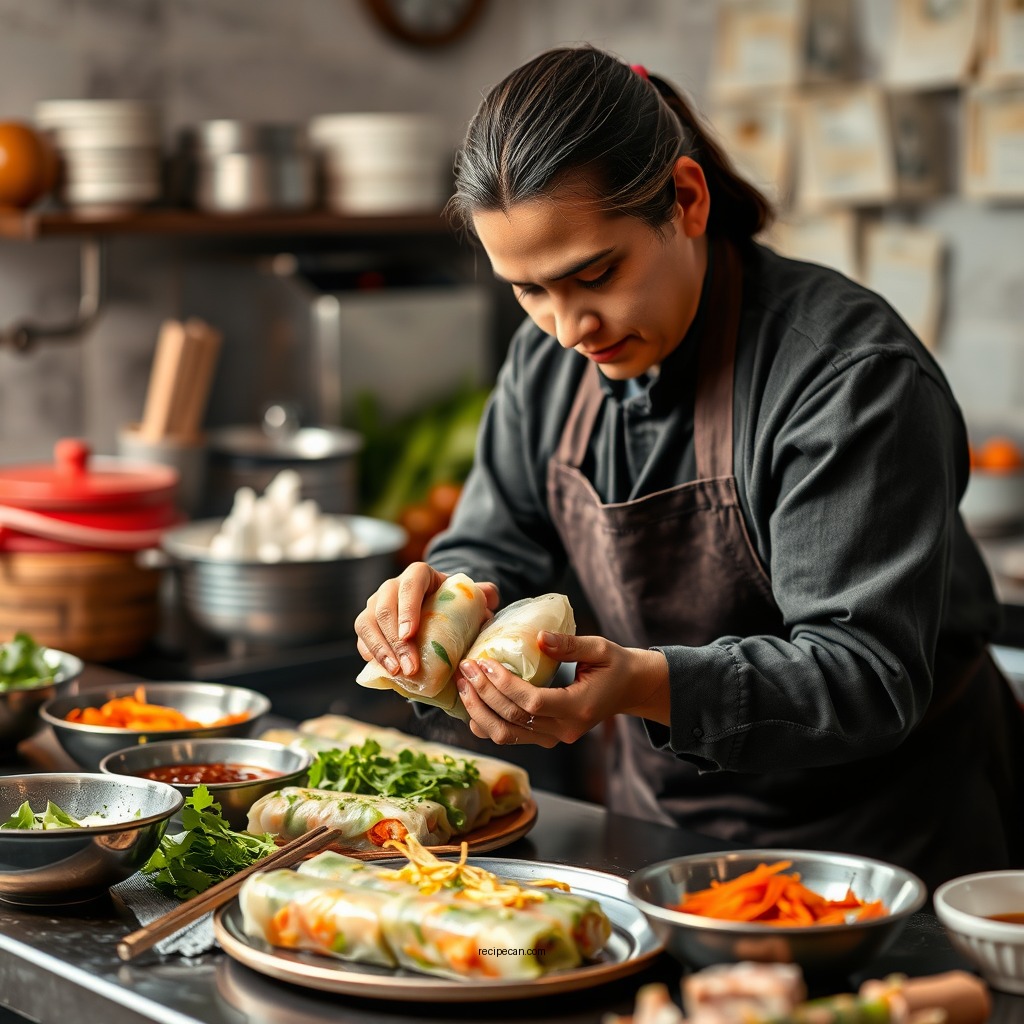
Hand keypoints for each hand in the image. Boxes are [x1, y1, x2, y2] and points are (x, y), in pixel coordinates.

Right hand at [353, 562, 498, 676]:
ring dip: (381, 650)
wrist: (433, 610)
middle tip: (410, 667)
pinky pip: (362, 637)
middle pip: (386, 608)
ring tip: (397, 673)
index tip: (410, 635)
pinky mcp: (367, 623)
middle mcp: (392, 586)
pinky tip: (385, 670)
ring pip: (367, 623)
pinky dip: (371, 654)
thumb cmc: (451, 603)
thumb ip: (483, 595)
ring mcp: (375, 604)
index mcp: (418, 574)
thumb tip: (490, 598)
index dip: (407, 608)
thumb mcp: (469, 598)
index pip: (410, 584)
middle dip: (396, 641)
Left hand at [455, 631, 670, 747]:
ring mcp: (555, 738)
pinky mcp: (546, 737)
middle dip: (483, 694)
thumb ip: (569, 644)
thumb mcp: (599, 648)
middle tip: (465, 668)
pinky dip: (487, 723)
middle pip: (513, 720)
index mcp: (579, 708)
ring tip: (463, 685)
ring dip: (479, 711)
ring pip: (506, 735)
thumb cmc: (615, 665)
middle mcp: (565, 730)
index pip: (533, 702)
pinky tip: (472, 703)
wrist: (630, 689)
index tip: (484, 663)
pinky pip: (510, 736)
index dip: (504, 684)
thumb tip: (538, 636)